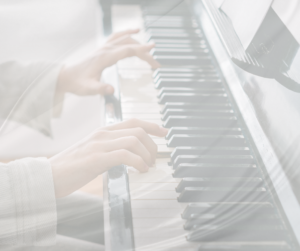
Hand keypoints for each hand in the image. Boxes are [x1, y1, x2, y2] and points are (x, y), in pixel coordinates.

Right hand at [49, 119, 167, 197]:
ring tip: (148, 166)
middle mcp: (102, 134)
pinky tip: (141, 170)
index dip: (151, 125)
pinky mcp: (96, 158)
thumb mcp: (94, 151)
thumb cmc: (72, 166)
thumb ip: (110, 148)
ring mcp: (99, 145)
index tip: (164, 132)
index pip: (133, 122)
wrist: (49, 175)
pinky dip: (138, 162)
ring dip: (147, 154)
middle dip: (152, 144)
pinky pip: (125, 155)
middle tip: (155, 158)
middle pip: (137, 130)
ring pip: (134, 140)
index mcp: (103, 131)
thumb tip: (130, 154)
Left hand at [56, 29, 159, 96]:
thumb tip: (112, 90)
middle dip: (145, 53)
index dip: (141, 50)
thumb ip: (100, 89)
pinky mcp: (103, 49)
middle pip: (130, 45)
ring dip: (139, 43)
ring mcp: (104, 47)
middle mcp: (105, 50)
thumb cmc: (78, 83)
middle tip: (156, 64)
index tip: (153, 48)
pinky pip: (118, 36)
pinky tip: (135, 32)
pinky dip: (128, 33)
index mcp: (104, 58)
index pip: (127, 50)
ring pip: (125, 39)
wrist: (66, 77)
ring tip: (150, 51)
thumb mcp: (88, 89)